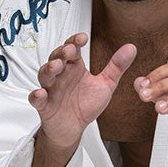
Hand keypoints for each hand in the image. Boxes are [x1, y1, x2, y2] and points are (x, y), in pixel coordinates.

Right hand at [29, 33, 136, 150]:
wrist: (73, 127)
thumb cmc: (85, 104)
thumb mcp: (105, 85)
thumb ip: (116, 67)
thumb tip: (131, 48)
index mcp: (74, 68)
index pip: (72, 49)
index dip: (75, 42)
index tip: (82, 38)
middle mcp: (61, 75)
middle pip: (57, 58)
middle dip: (62, 53)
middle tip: (70, 50)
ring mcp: (51, 89)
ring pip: (45, 75)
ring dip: (49, 69)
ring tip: (56, 66)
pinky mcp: (44, 105)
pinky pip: (36, 99)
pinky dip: (37, 95)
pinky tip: (41, 93)